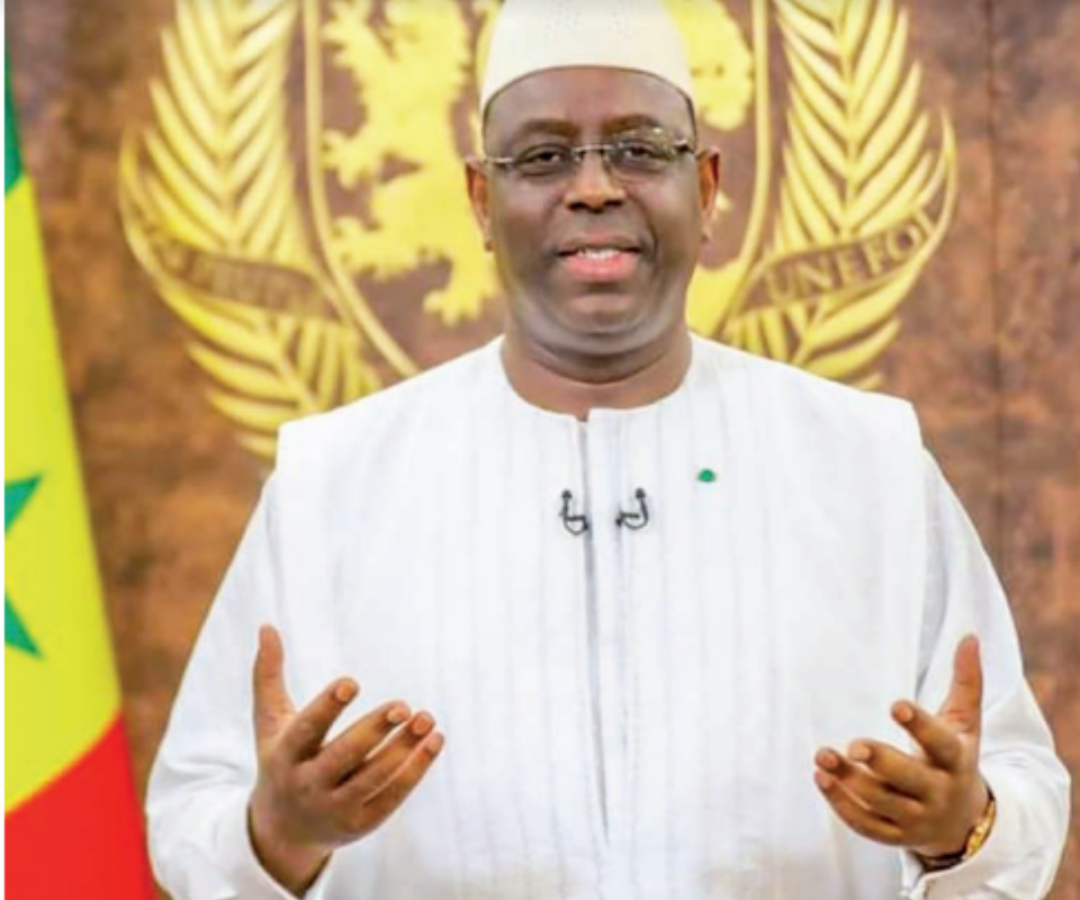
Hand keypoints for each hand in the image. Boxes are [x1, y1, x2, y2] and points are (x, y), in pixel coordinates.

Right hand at [248, 625, 443, 895]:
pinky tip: (435, 740)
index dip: (327, 707)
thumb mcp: (269, 721)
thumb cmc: (282, 759)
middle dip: (374, 731)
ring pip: (373, 778)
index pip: (306, 730)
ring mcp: (335, 808)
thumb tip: (267, 625)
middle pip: (344, 757)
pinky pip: (392, 796)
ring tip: (426, 717)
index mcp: (285, 756)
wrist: (283, 830)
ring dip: (403, 749)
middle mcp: (308, 785)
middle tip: (402, 704)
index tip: (351, 681)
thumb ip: (268, 675)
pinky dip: (416, 769)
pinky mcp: (362, 823)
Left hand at [813, 634, 990, 858]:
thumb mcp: (966, 723)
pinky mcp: (895, 835)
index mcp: (956, 761)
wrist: (965, 822)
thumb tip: (969, 636)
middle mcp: (938, 792)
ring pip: (882, 803)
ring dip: (850, 781)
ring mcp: (916, 818)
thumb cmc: (956, 758)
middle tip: (854, 744)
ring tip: (823, 754)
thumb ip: (966, 682)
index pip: (940, 744)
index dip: (920, 726)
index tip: (896, 704)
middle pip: (910, 780)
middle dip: (882, 763)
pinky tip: (821, 777)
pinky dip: (842, 805)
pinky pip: (867, 825)